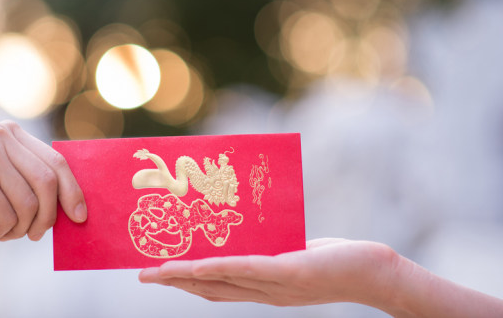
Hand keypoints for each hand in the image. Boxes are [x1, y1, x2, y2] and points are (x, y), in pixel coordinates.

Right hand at [0, 120, 86, 240]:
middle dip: (48, 216)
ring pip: (29, 203)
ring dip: (19, 228)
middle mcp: (0, 136)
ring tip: (0, 229)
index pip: (56, 161)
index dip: (73, 190)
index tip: (81, 216)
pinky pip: (7, 215)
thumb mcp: (3, 177)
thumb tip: (76, 205)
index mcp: (11, 132)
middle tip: (36, 235)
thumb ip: (32, 179)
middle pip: (48, 182)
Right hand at [139, 239, 398, 307]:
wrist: (379, 274)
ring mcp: (275, 286)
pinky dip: (217, 269)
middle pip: (209, 289)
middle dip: (173, 283)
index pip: (217, 287)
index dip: (186, 282)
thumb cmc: (341, 259)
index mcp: (264, 287)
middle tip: (142, 275)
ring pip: (220, 282)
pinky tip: (195, 267)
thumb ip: (275, 246)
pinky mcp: (290, 274)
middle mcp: (264, 292)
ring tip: (156, 273)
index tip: (159, 272)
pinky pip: (246, 271)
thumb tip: (254, 229)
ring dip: (184, 278)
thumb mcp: (299, 251)